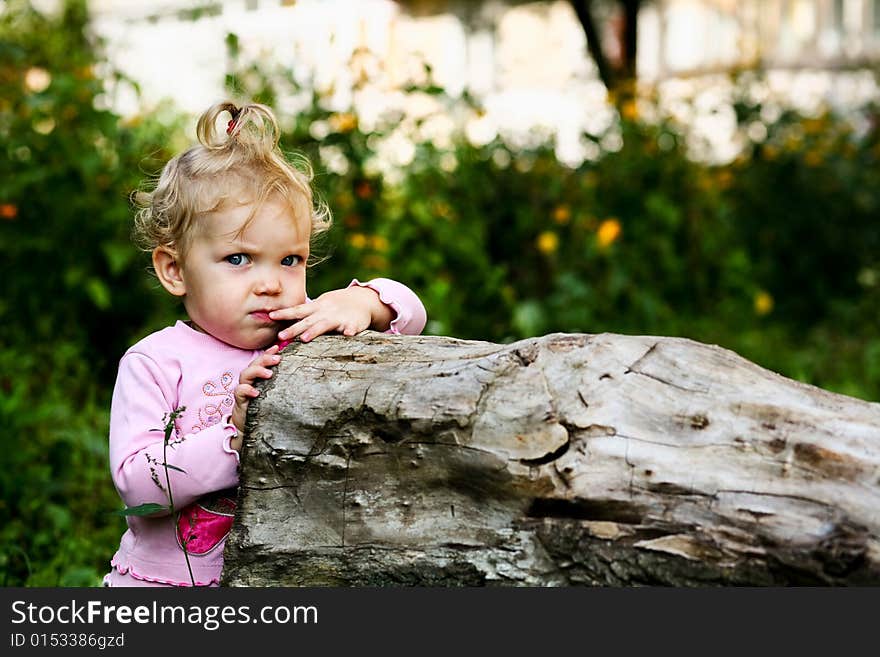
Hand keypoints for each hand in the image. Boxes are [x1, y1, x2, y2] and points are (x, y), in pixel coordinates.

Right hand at [230, 345, 280, 449]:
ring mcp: (244, 389)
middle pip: (254, 364)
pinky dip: (247, 390)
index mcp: (259, 376)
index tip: (278, 348)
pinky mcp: (239, 400)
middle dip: (265, 359)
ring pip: (245, 374)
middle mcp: (250, 380)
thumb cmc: (264, 407)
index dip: (268, 353)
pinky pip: (240, 392)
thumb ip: (282, 383)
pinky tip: (256, 393)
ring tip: (269, 374)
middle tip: (278, 359)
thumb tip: (300, 374)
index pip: (262, 360)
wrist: (250, 426)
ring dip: (257, 371)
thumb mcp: (275, 393)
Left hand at [270, 286, 392, 342]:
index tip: (271, 315)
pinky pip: (352, 328)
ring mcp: (339, 318)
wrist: (361, 300)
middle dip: (294, 329)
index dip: (285, 313)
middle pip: (307, 321)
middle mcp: (325, 313)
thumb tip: (283, 328)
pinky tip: (348, 334)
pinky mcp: (354, 324)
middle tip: (281, 336)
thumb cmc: (335, 308)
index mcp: (316, 309)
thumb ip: (305, 317)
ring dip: (315, 331)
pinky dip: (350, 331)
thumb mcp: (319, 308)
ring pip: (325, 325)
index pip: (298, 310)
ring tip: (305, 338)